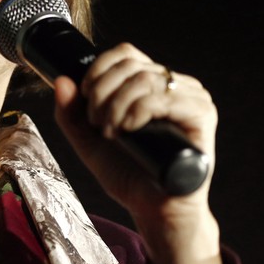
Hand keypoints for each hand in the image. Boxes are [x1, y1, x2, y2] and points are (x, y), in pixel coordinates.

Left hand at [52, 42, 223, 263]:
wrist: (154, 210)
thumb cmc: (128, 173)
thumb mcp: (88, 140)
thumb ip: (71, 113)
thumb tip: (61, 79)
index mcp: (153, 83)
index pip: (125, 53)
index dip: (98, 70)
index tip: (85, 99)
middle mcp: (176, 85)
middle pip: (130, 65)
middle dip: (101, 93)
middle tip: (97, 123)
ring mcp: (192, 98)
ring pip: (144, 79)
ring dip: (116, 105)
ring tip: (110, 132)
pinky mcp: (202, 116)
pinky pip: (162, 98)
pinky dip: (137, 111)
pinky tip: (128, 130)